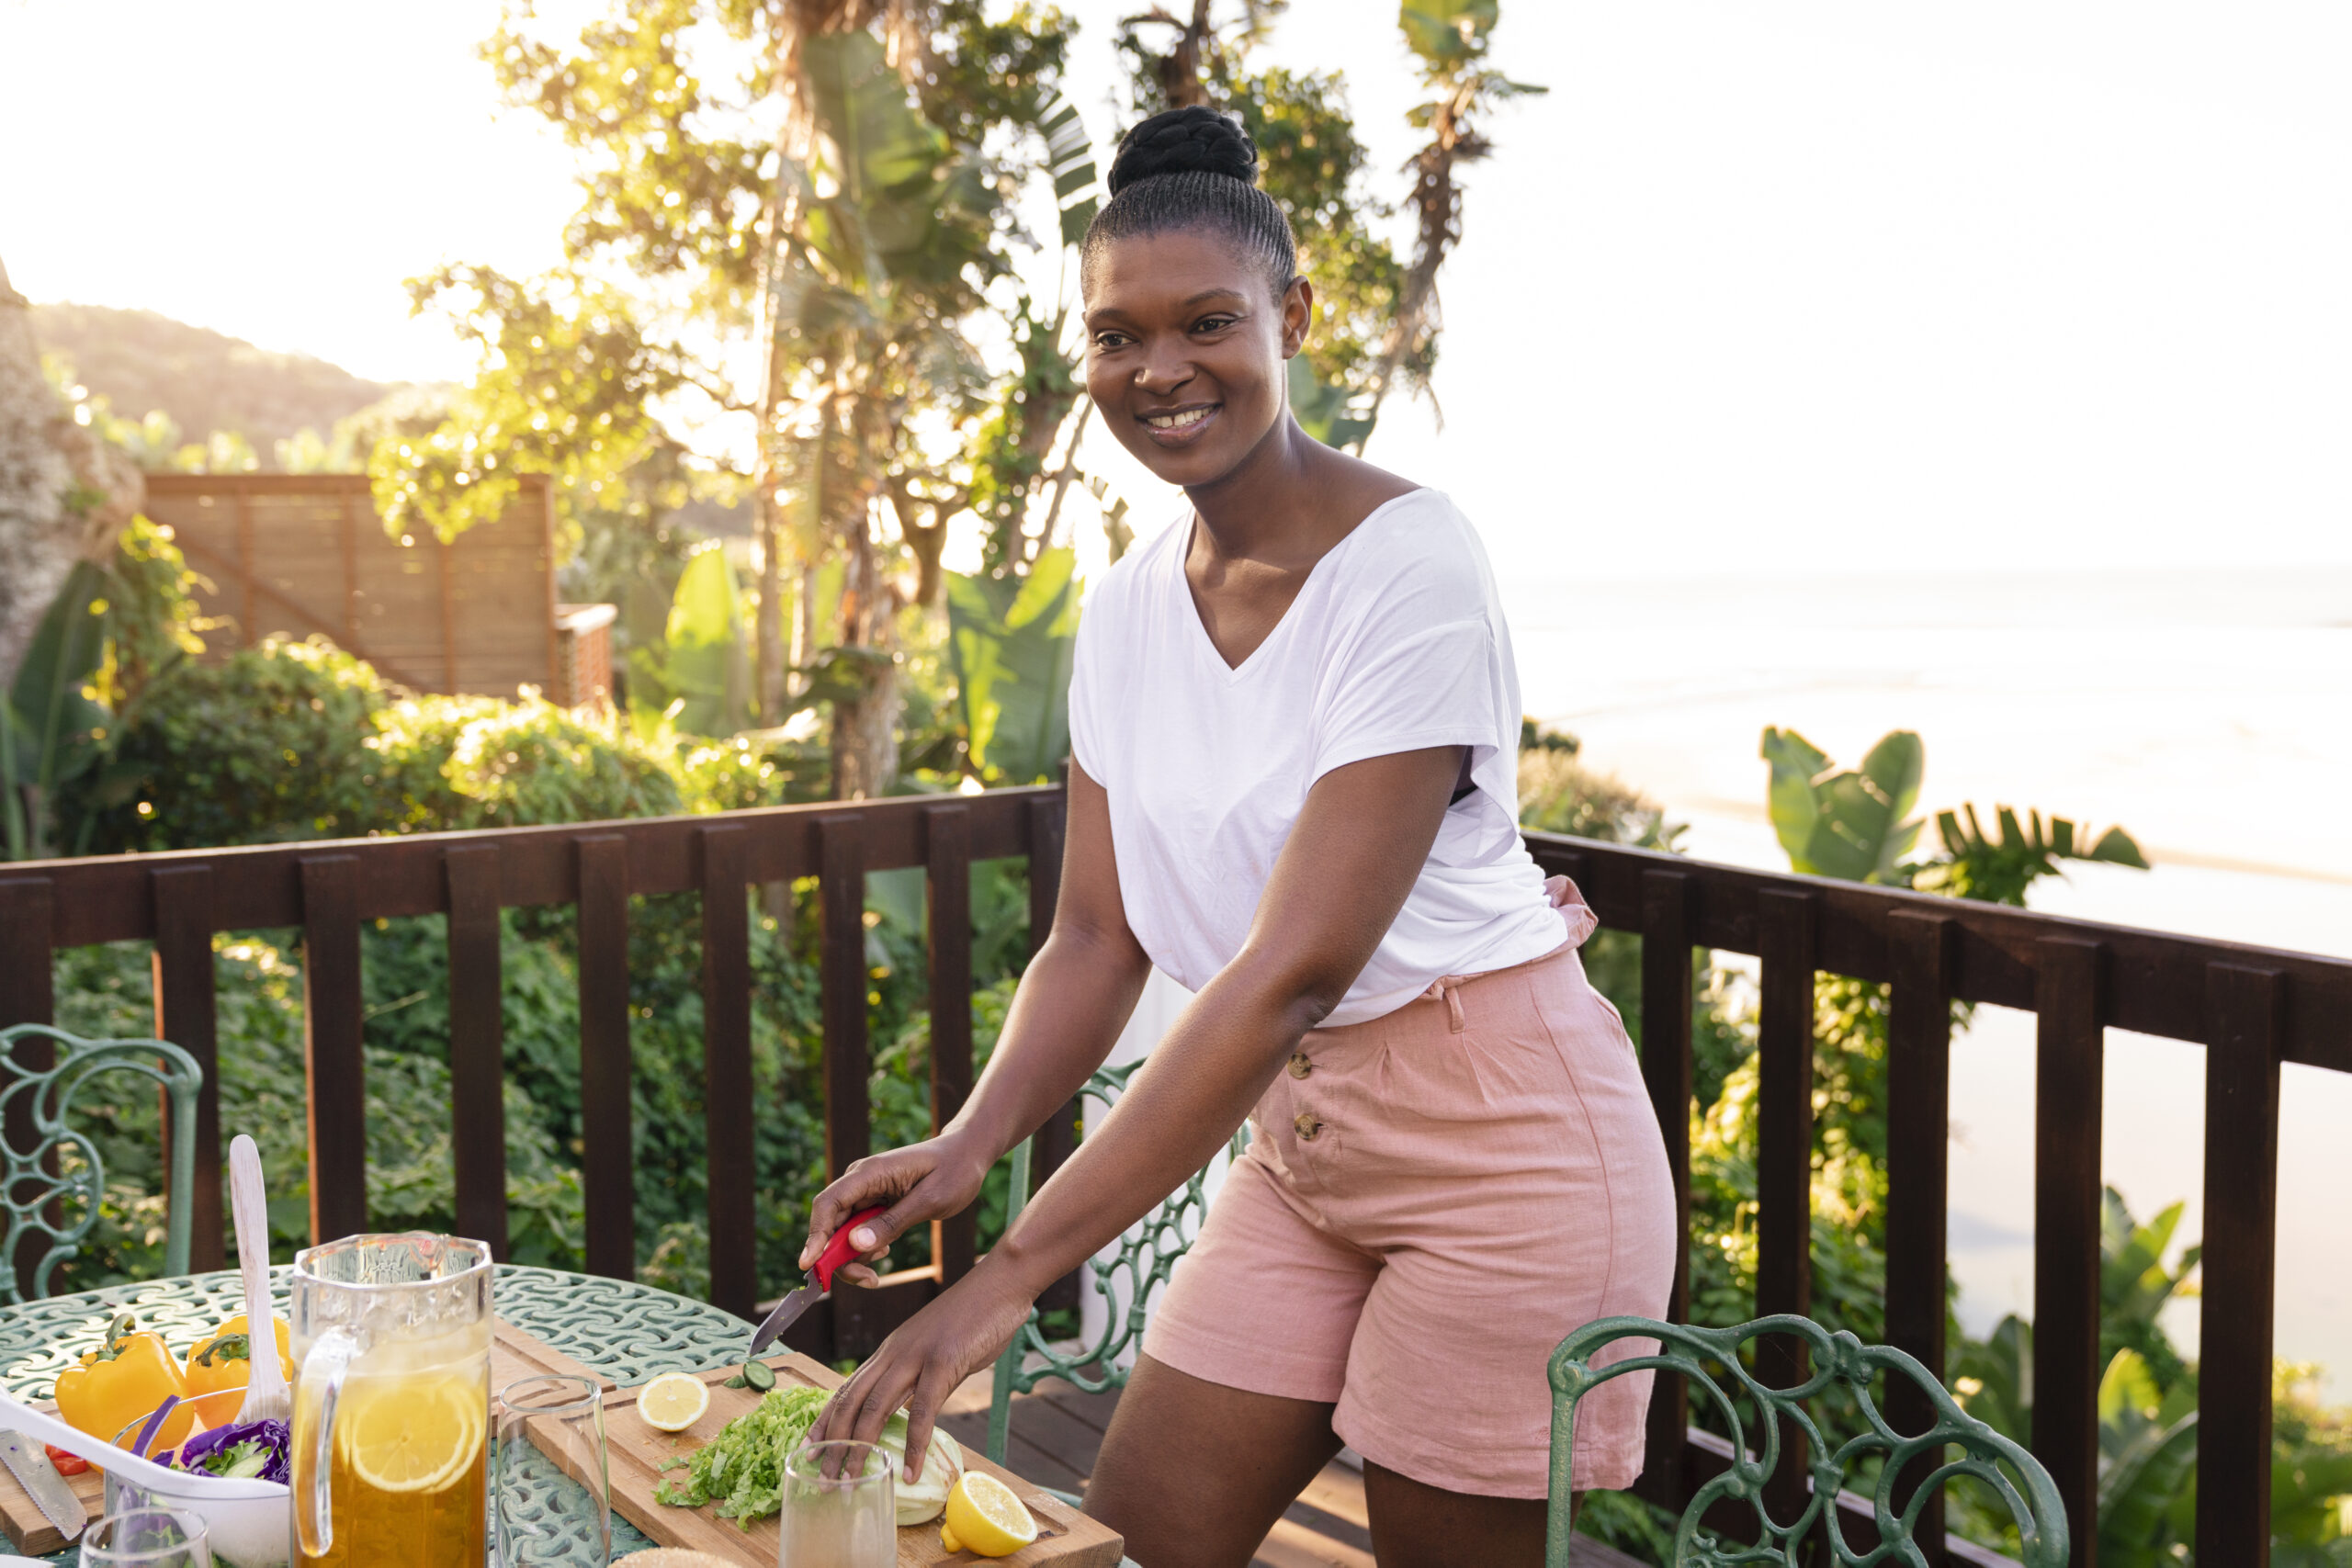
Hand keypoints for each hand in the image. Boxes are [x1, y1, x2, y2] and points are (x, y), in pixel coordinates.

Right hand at [802, 1132, 989, 1288]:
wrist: (968, 1155)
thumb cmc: (954, 1171)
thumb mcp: (930, 1200)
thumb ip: (892, 1223)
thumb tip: (854, 1245)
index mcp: (870, 1172)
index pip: (828, 1204)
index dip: (815, 1235)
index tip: (808, 1266)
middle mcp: (861, 1181)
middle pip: (831, 1223)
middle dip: (838, 1256)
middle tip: (867, 1279)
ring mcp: (866, 1192)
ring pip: (842, 1231)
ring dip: (853, 1256)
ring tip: (878, 1269)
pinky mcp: (874, 1204)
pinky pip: (857, 1231)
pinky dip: (864, 1248)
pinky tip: (885, 1251)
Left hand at [808, 1257, 1038, 1479]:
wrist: (1000, 1283)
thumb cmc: (973, 1317)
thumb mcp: (936, 1350)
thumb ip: (921, 1377)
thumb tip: (915, 1408)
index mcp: (890, 1351)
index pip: (846, 1390)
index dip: (824, 1421)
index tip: (808, 1450)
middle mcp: (893, 1353)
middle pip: (851, 1403)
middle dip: (832, 1444)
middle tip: (823, 1480)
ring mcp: (915, 1356)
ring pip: (875, 1407)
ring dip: (860, 1448)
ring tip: (852, 1481)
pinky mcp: (942, 1362)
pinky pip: (922, 1409)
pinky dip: (913, 1444)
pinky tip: (910, 1470)